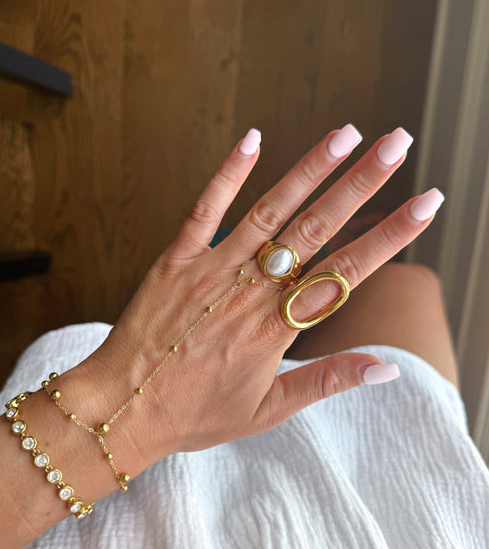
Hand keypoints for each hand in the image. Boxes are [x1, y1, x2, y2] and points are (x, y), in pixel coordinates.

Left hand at [87, 125, 441, 468]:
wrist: (122, 407)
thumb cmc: (194, 413)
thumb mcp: (267, 411)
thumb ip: (326, 381)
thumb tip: (385, 367)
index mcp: (277, 329)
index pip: (346, 273)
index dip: (390, 236)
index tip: (425, 204)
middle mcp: (250, 291)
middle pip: (316, 228)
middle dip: (361, 183)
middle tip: (396, 145)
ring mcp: (211, 269)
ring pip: (269, 211)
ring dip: (309, 169)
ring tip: (346, 135)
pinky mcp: (176, 259)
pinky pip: (205, 209)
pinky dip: (228, 173)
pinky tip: (253, 138)